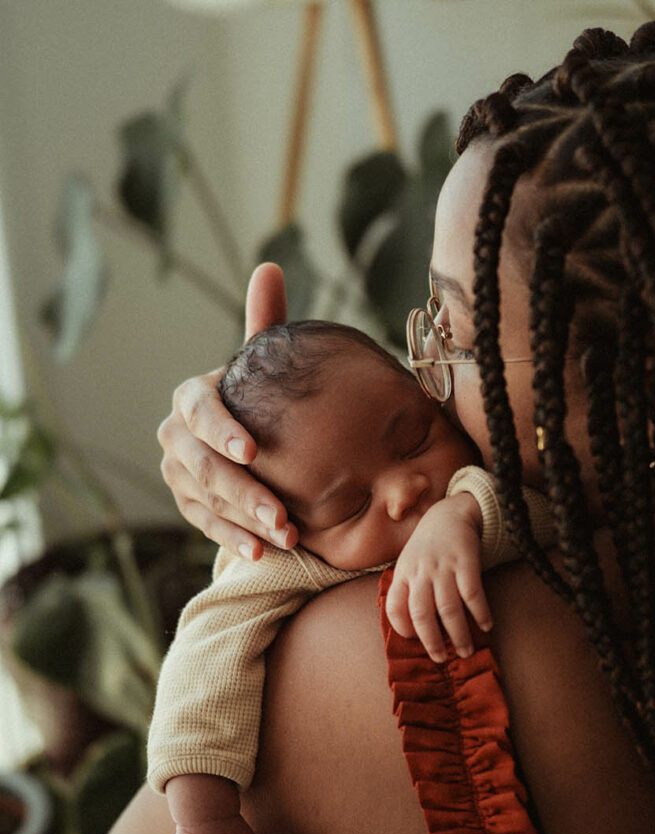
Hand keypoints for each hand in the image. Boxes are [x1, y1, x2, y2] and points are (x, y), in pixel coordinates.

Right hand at [157, 263, 297, 558]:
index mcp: (192, 397)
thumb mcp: (260, 364)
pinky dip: (234, 540)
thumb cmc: (258, 395)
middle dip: (242, 492)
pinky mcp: (188, 504)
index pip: (199, 411)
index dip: (221, 431)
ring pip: (207, 499)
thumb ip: (263, 323)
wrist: (247, 438)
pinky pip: (207, 525)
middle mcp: (176, 436)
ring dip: (245, 521)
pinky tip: (263, 553)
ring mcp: (178, 474)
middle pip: (202, 466)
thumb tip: (269, 266)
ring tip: (285, 538)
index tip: (252, 451)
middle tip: (282, 515)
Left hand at [385, 494, 492, 662]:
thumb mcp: (409, 564)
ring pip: (448, 609)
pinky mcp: (466, 562)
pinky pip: (472, 594)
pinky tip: (486, 626)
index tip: (416, 641)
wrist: (450, 514)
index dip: (403, 628)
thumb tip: (411, 629)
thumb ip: (407, 591)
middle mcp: (421, 572)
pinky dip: (480, 613)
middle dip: (432, 641)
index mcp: (403, 574)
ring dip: (458, 634)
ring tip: (466, 651)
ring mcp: (443, 567)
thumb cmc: (428, 548)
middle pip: (422, 614)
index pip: (395, 607)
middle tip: (441, 658)